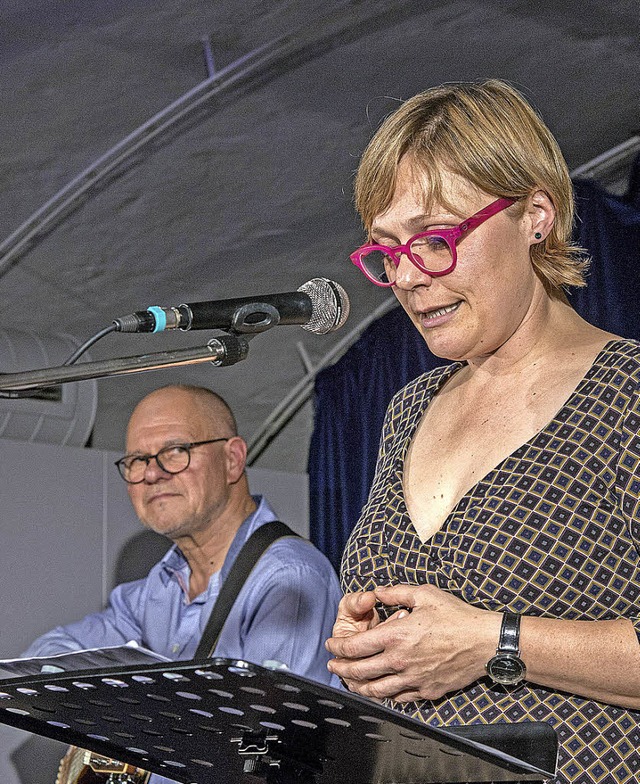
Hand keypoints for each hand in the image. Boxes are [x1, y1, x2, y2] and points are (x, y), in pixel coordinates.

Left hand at [326, 584, 496, 701]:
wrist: (485, 642)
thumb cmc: (457, 616)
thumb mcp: (424, 594)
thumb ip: (396, 592)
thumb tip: (378, 592)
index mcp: (396, 636)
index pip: (356, 646)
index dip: (338, 647)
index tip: (331, 646)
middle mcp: (401, 660)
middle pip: (360, 671)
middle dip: (341, 668)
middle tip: (332, 665)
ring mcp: (413, 679)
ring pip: (377, 690)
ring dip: (358, 686)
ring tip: (350, 681)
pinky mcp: (427, 691)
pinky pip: (399, 698)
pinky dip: (385, 695)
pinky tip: (380, 690)